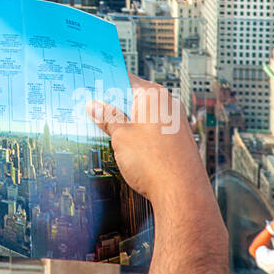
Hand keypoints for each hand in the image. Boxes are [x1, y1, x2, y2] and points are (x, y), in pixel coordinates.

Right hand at [87, 74, 226, 273]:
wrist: (182, 194)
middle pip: (134, 97)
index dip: (105, 83)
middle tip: (91, 110)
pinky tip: (124, 144)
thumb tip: (95, 106)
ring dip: (125, 120)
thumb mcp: (120, 136)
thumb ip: (107, 118)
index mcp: (154, 96)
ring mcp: (175, 123)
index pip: (125, 79)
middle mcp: (168, 105)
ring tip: (104, 129)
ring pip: (143, 114)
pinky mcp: (178, 141)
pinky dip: (138, 132)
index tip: (91, 87)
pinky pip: (152, 129)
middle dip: (113, 104)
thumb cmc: (155, 163)